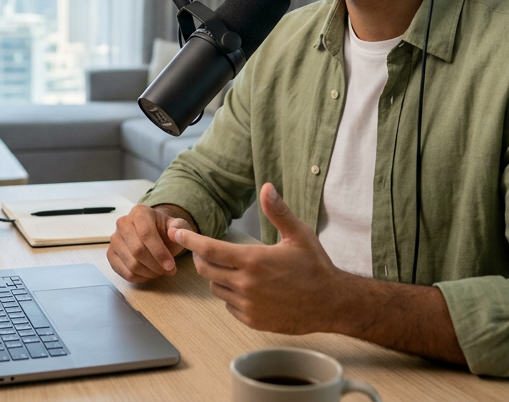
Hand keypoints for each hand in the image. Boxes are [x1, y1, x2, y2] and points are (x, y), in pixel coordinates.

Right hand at [107, 204, 195, 282]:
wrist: (155, 234)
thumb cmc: (166, 231)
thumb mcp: (178, 226)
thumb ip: (180, 228)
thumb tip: (173, 233)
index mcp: (139, 212)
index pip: (146, 233)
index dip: (159, 252)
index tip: (171, 265)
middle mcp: (123, 223)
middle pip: (137, 250)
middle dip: (156, 265)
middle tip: (169, 270)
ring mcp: (114, 239)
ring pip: (131, 263)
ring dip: (149, 273)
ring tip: (161, 272)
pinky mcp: (111, 254)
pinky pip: (124, 272)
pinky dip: (140, 278)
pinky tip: (149, 274)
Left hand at [171, 183, 344, 333]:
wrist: (331, 303)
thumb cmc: (315, 266)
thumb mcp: (299, 234)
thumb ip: (278, 212)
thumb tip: (267, 187)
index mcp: (253, 260)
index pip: (210, 249)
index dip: (190, 240)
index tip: (177, 232)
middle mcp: (246, 284)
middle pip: (206, 269)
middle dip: (201, 257)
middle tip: (206, 249)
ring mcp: (248, 305)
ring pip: (216, 288)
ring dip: (217, 277)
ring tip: (235, 269)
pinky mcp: (252, 320)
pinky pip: (229, 306)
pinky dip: (231, 295)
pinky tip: (246, 288)